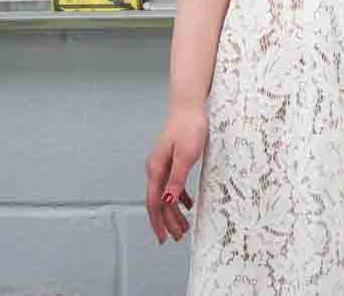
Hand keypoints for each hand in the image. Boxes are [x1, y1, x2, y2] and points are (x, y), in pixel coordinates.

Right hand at [144, 104, 206, 242]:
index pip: (154, 203)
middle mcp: (155, 169)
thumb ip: (176, 179)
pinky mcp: (171, 160)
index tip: (163, 238)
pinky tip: (188, 205)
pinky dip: (179, 197)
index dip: (158, 222)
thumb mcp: (186, 155)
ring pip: (165, 195)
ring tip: (184, 226)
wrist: (189, 106)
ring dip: (173, 212)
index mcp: (156, 170)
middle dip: (167, 222)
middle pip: (159, 202)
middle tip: (177, 237)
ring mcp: (162, 165)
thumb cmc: (189, 127)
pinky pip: (172, 185)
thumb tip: (166, 202)